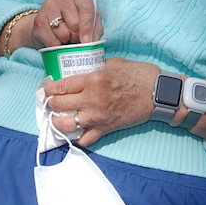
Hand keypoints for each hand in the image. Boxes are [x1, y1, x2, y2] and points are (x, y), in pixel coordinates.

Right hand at [34, 0, 102, 47]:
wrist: (51, 20)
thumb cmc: (76, 18)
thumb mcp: (91, 19)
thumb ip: (95, 28)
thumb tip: (92, 41)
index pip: (86, 7)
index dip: (88, 27)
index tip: (88, 41)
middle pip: (74, 24)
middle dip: (78, 36)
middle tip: (77, 36)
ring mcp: (47, 5)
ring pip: (62, 33)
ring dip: (67, 40)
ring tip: (67, 36)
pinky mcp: (38, 19)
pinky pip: (51, 40)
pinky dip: (56, 45)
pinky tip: (57, 39)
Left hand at [44, 58, 158, 146]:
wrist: (159, 94)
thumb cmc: (140, 75)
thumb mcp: (115, 64)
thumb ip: (96, 70)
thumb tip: (85, 75)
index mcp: (93, 79)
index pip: (61, 86)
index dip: (49, 88)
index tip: (46, 88)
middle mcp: (91, 99)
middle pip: (58, 104)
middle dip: (50, 103)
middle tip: (49, 102)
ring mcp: (97, 116)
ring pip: (66, 124)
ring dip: (57, 122)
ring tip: (56, 118)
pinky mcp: (106, 128)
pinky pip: (85, 140)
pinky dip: (78, 138)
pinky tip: (75, 133)